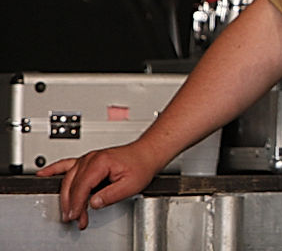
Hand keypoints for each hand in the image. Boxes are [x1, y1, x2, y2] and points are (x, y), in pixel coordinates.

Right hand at [37, 142, 159, 229]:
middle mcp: (91, 159)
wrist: (147, 153)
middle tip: (73, 219)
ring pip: (68, 179)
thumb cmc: (141, 165)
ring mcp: (88, 158)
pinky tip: (43, 174)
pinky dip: (53, 170)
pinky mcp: (88, 160)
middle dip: (71, 204)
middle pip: (72, 184)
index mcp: (101, 163)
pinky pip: (66, 164)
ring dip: (66, 196)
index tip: (75, 216)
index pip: (82, 187)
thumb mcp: (131, 184)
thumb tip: (93, 203)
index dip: (77, 204)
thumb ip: (111, 195)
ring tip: (67, 211)